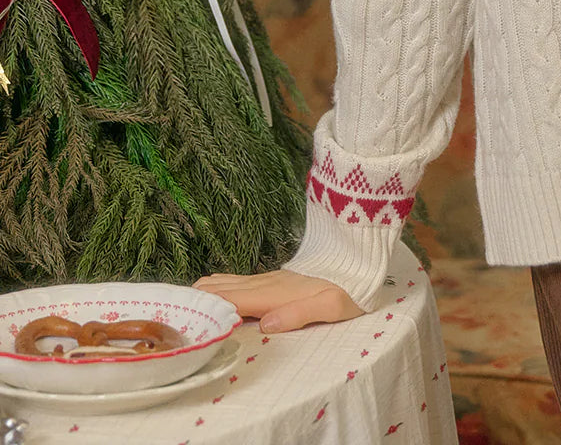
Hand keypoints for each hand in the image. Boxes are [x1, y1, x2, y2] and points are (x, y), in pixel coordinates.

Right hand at [193, 268, 363, 332]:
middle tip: (170, 314)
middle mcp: (264, 282)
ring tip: (182, 308)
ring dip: (203, 293)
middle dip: (194, 299)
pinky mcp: (271, 279)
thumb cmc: (347, 290)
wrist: (358, 266)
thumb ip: (298, 315)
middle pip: (218, 286)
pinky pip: (235, 281)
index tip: (179, 316)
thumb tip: (265, 326)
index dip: (204, 307)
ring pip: (224, 281)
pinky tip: (210, 298)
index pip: (229, 299)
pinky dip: (216, 289)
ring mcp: (266, 278)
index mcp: (273, 292)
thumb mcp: (330, 307)